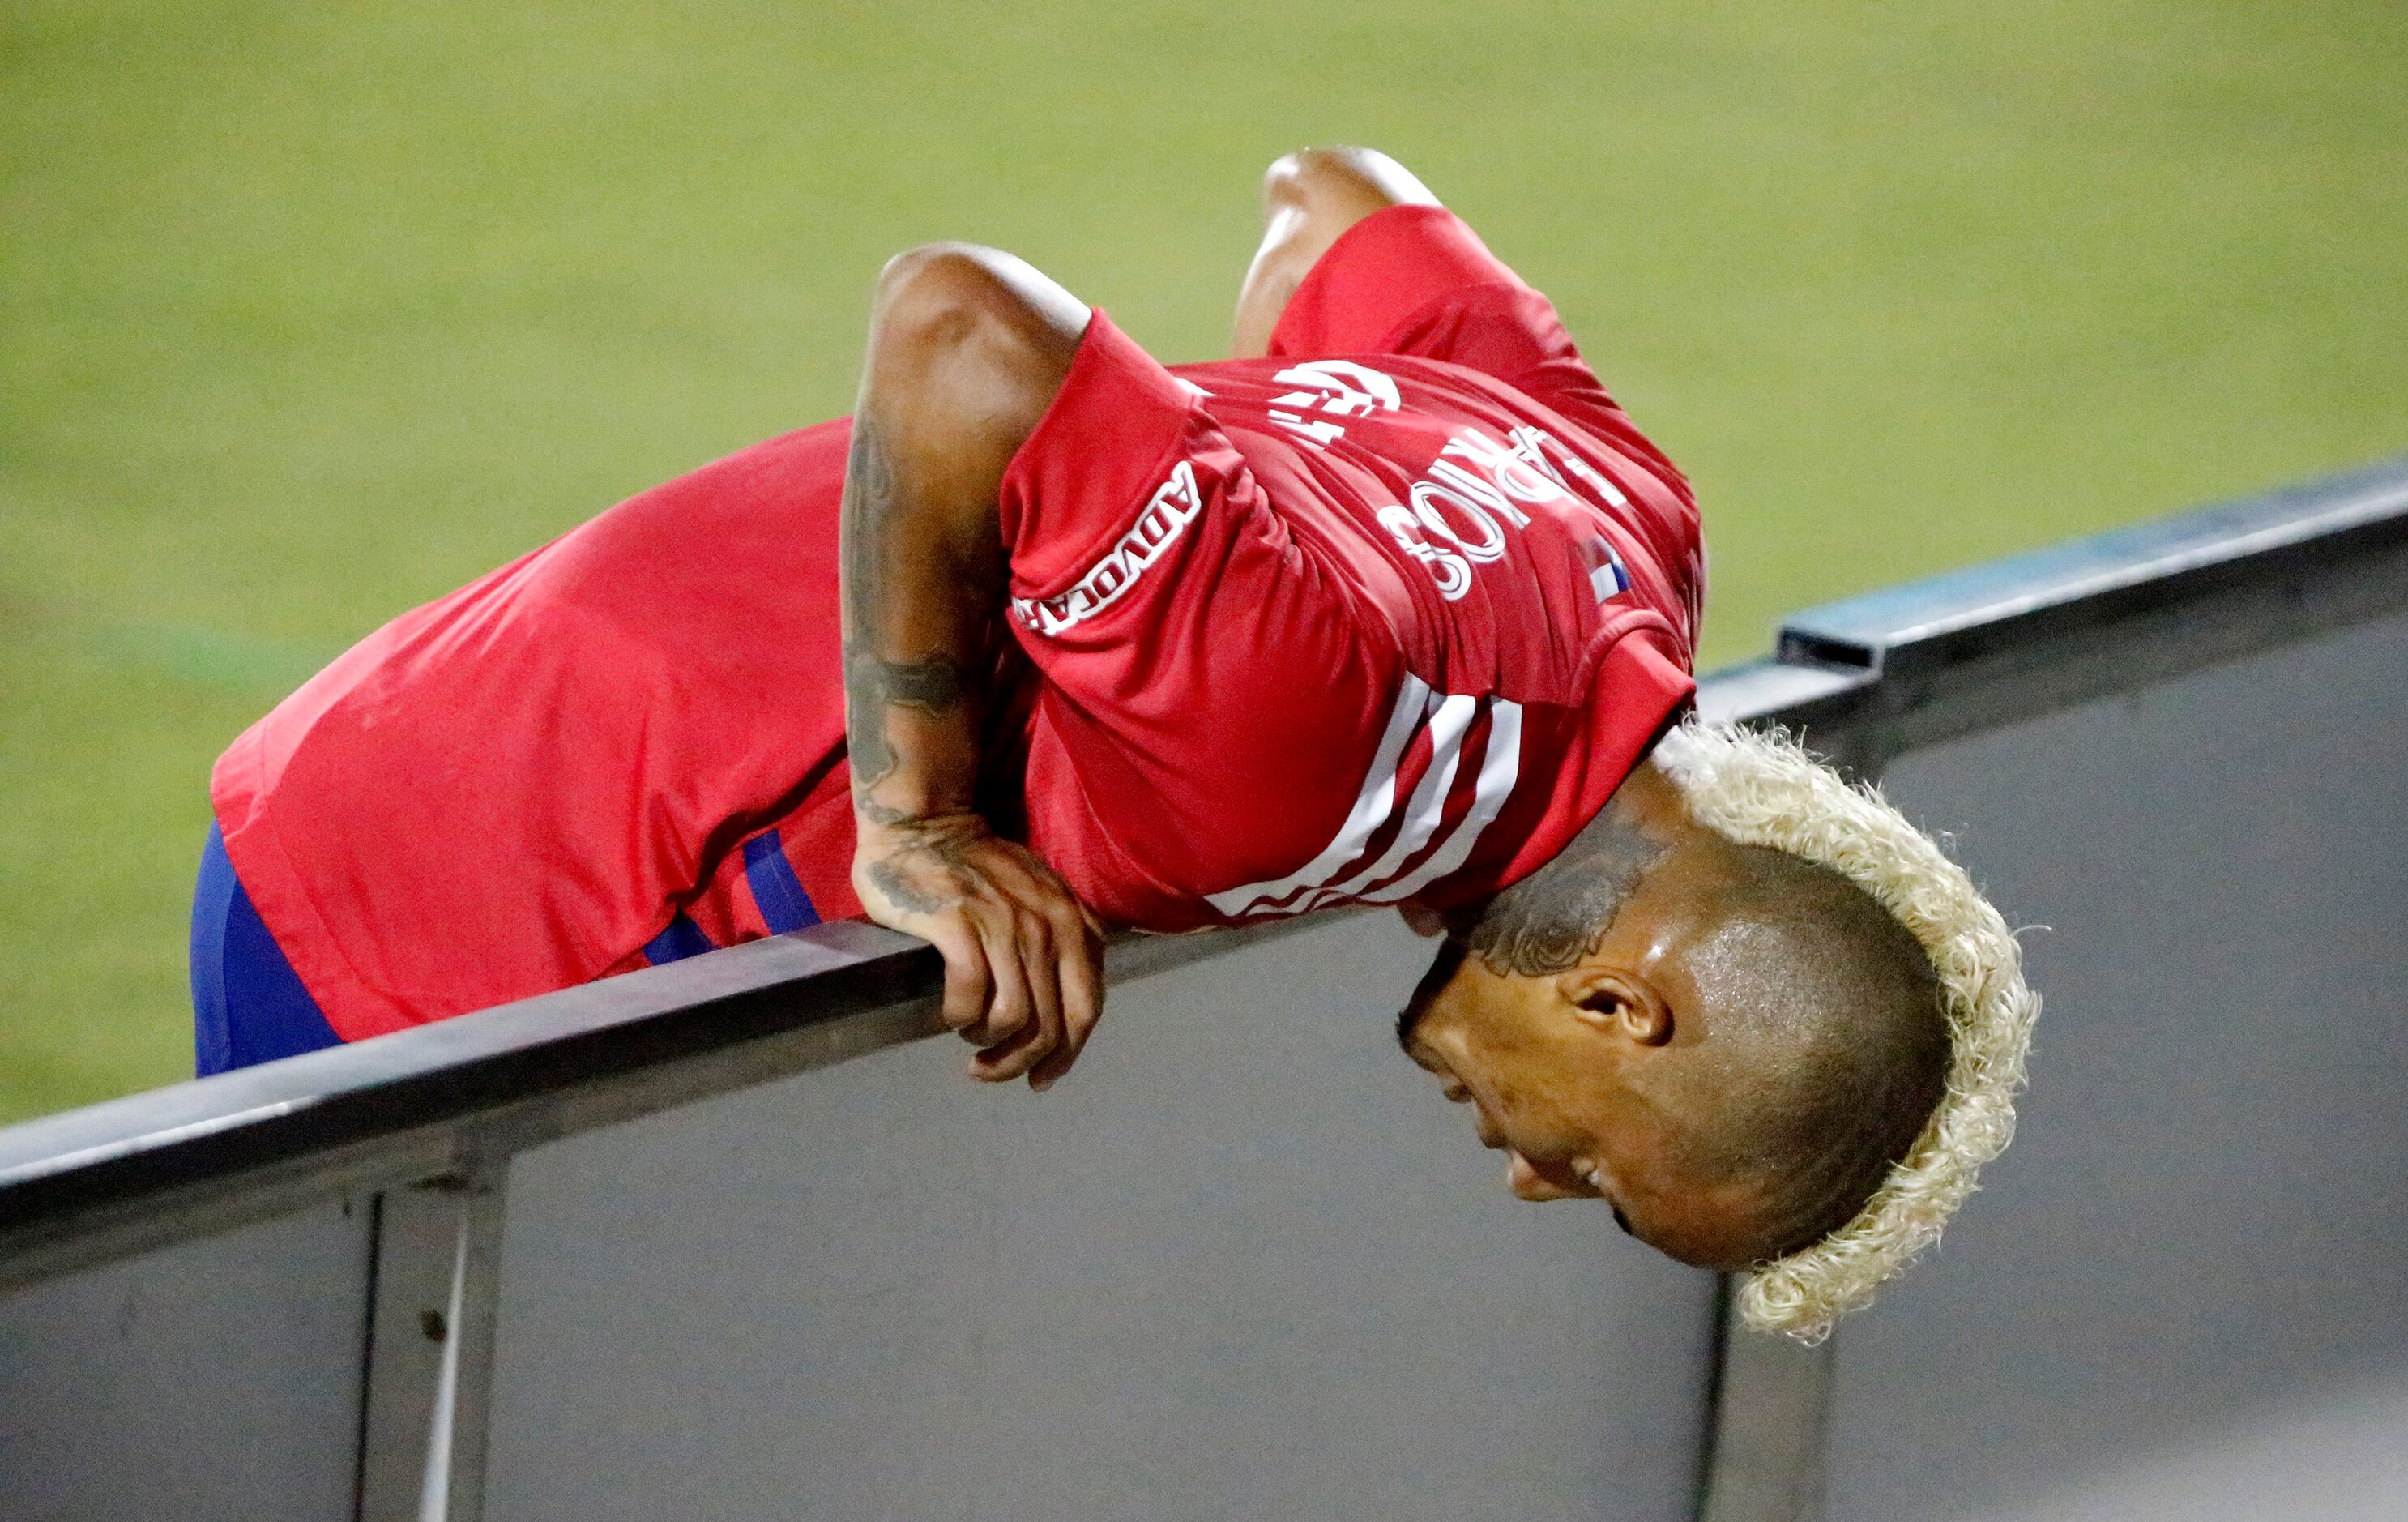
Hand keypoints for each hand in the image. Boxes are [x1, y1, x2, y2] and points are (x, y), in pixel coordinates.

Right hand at [852, 813, 1106, 1088]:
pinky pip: (970, 997)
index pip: (1087, 1008)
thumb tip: (1060, 1011)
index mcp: (1073, 922)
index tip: (1041, 1078)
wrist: (923, 824)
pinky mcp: (960, 924)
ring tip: (968, 1037)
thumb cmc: (976, 867)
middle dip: (1021, 1062)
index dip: (1066, 1054)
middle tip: (988, 1071)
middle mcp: (1048, 925)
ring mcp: (1005, 923)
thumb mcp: (1039, 897)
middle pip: (1051, 1024)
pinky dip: (960, 1018)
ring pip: (1013, 1019)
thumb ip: (1058, 942)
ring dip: (988, 1043)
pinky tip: (950, 1015)